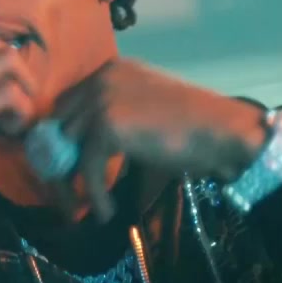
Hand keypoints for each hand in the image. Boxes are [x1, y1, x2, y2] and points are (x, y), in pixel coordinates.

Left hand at [49, 59, 267, 221]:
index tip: (64, 170)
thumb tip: (77, 150)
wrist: (223, 132)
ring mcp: (102, 100)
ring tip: (79, 209)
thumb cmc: (192, 128)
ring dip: (70, 184)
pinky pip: (87, 168)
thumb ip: (110, 120)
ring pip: (67, 149)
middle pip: (59, 125)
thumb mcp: (142, 113)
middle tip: (64, 194)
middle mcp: (100, 79)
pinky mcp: (107, 126)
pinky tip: (105, 211)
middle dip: (57, 163)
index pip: (66, 106)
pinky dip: (94, 194)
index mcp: (109, 71)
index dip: (61, 140)